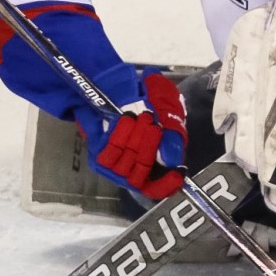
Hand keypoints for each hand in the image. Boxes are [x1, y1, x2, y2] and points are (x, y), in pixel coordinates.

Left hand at [77, 70, 187, 199]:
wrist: (112, 86)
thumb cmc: (146, 99)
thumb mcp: (167, 110)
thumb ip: (172, 136)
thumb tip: (172, 161)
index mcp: (156, 163)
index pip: (159, 188)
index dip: (168, 184)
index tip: (177, 172)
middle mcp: (134, 169)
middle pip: (143, 175)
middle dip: (151, 148)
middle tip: (154, 124)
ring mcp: (114, 166)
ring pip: (127, 165)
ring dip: (137, 139)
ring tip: (142, 117)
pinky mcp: (98, 157)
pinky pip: (111, 155)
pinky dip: (121, 137)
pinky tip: (127, 120)